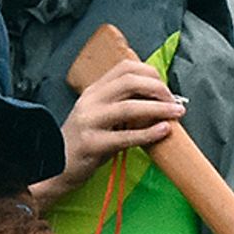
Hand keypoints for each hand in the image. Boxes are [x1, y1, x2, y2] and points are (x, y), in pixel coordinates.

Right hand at [52, 58, 184, 190]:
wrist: (57, 166)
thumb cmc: (85, 141)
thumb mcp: (98, 114)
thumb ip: (119, 103)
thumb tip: (155, 97)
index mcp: (93, 91)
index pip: (125, 68)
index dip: (150, 73)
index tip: (164, 87)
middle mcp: (90, 101)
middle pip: (129, 82)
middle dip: (158, 88)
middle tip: (174, 101)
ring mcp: (90, 122)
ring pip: (130, 108)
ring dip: (159, 109)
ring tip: (177, 113)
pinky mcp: (93, 144)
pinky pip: (126, 137)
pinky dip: (149, 133)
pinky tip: (164, 131)